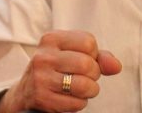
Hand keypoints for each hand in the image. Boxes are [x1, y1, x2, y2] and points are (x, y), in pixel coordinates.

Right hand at [0, 30, 121, 112]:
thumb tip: (116, 66)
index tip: (84, 59)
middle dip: (94, 74)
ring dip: (90, 90)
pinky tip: (70, 98)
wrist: (25, 92)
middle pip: (87, 64)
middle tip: (85, 77)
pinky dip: (80, 103)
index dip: (93, 54)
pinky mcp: (41, 98)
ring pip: (84, 85)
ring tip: (82, 89)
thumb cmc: (56, 69)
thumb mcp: (74, 54)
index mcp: (52, 38)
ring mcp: (40, 77)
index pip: (89, 42)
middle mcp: (44, 56)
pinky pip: (76, 103)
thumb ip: (99, 57)